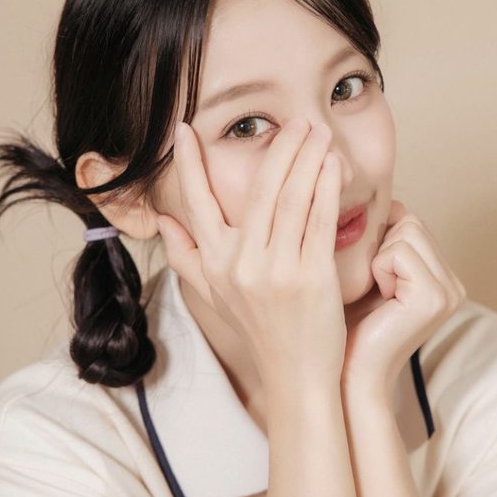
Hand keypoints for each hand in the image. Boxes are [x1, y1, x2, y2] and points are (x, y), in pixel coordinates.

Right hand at [156, 118, 345, 388]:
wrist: (296, 375)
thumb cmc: (258, 330)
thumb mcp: (214, 295)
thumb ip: (186, 257)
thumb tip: (164, 222)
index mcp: (215, 263)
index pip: (196, 203)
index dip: (189, 164)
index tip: (185, 129)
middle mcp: (240, 264)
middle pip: (258, 191)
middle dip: (278, 149)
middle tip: (294, 121)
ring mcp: (276, 271)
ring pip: (290, 200)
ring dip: (306, 159)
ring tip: (317, 131)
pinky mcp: (311, 279)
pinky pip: (318, 222)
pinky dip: (326, 188)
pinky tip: (332, 164)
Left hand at [341, 200, 466, 399]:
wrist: (344, 371)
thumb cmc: (344, 321)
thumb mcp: (364, 271)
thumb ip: (378, 238)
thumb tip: (373, 196)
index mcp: (439, 274)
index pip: (408, 219)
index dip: (376, 235)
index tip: (364, 267)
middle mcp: (451, 281)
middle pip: (408, 219)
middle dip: (377, 244)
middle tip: (369, 284)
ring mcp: (448, 290)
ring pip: (404, 229)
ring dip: (375, 257)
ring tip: (372, 293)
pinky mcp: (435, 297)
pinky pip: (398, 250)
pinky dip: (377, 269)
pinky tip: (377, 299)